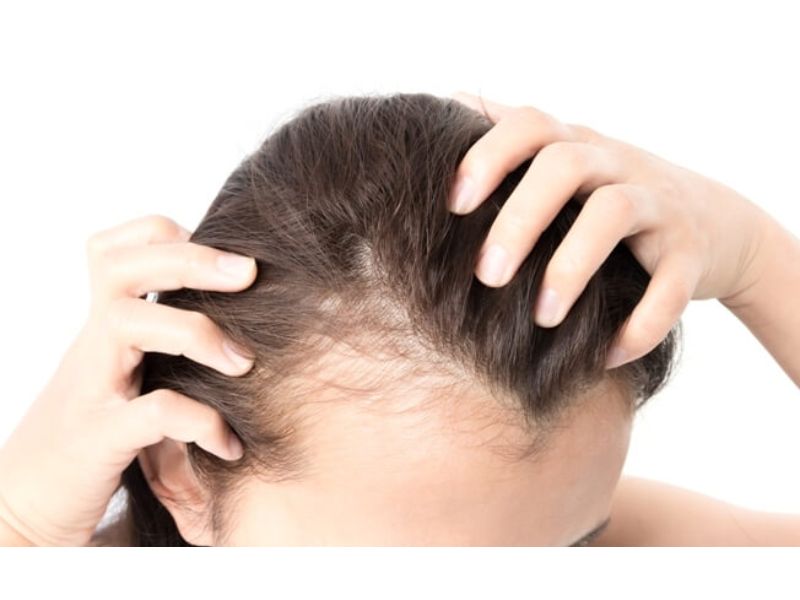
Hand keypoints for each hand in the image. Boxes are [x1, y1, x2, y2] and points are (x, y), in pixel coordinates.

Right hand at [0, 215, 257, 545]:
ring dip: (197, 332)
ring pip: (127, 322)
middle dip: (191, 260)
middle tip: (248, 272)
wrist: (29, 503)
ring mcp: (92, 387)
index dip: (169, 236)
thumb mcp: (125, 374)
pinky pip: (153, 412)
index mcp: (105, 325)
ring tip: (243, 362)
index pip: (117, 249)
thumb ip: (163, 340)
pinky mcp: (100, 438)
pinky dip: (201, 422)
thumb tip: (241, 316)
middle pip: (121, 267)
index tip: (221, 260)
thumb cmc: (95, 432)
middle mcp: (94, 345)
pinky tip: (227, 443)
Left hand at [449, 92, 769, 368]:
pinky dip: (640, 322)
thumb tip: (449, 101)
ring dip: (572, 267)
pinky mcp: (691, 251)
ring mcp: (658, 203)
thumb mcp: (569, 161)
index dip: (489, 155)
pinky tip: (607, 355)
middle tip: (486, 277)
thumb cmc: (614, 196)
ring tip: (543, 319)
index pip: (530, 125)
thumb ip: (514, 139)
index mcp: (576, 146)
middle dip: (519, 219)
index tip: (454, 205)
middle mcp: (616, 164)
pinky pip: (670, 284)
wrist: (714, 221)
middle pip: (564, 164)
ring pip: (613, 212)